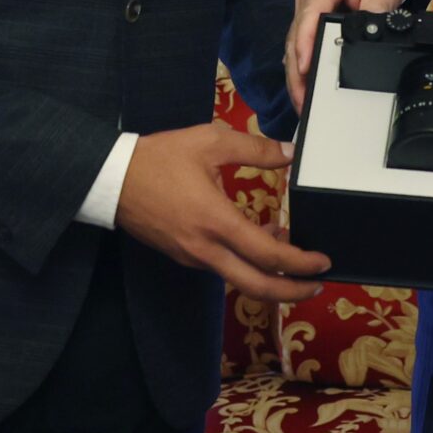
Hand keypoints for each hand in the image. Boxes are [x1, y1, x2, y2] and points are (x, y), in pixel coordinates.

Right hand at [115, 123, 329, 302]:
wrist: (110, 179)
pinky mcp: (183, 254)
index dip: (299, 264)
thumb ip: (253, 148)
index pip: (268, 256)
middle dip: (292, 291)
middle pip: (256, 286)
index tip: (321, 262)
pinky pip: (222, 266)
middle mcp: (206, 249)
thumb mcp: (208, 142)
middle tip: (317, 284)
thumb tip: (288, 154)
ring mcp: (192, 256)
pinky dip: (246, 261)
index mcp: (216, 222)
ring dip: (268, 274)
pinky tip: (257, 236)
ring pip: (239, 277)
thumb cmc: (158, 159)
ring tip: (291, 252)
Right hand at [285, 0, 408, 112]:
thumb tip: (370, 39)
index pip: (309, 16)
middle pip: (296, 36)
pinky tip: (303, 86)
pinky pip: (300, 42)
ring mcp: (305, 5)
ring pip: (294, 43)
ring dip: (296, 73)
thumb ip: (376, 12)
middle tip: (303, 100)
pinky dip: (301, 64)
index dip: (305, 44)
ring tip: (302, 101)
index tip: (304, 68)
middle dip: (297, 71)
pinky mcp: (308, 16)